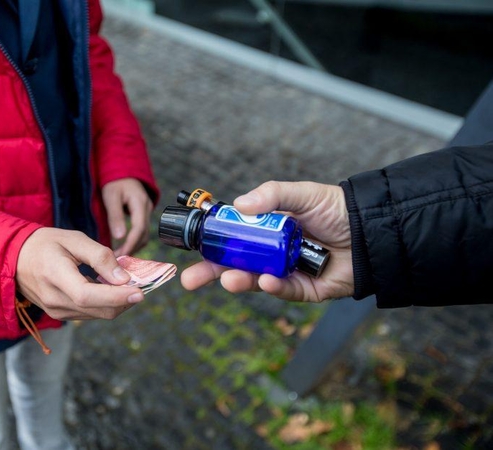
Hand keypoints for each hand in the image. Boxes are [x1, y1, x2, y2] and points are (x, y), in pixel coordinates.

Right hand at [16, 228, 143, 319]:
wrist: (16, 258)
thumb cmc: (46, 244)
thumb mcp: (74, 239)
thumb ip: (100, 257)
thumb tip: (124, 278)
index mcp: (54, 275)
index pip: (88, 295)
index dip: (116, 296)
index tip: (140, 292)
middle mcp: (54, 300)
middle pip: (98, 310)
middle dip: (124, 300)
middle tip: (140, 283)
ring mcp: (56, 311)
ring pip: (97, 315)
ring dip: (117, 302)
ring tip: (125, 283)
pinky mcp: (60, 315)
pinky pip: (90, 314)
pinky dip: (105, 304)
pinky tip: (109, 288)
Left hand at [102, 178, 153, 255]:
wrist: (123, 171)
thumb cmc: (115, 182)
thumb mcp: (111, 197)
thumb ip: (115, 216)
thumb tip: (119, 237)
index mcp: (140, 203)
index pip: (139, 229)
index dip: (130, 244)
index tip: (120, 256)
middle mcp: (147, 209)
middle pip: (144, 235)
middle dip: (132, 249)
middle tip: (118, 261)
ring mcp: (147, 212)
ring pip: (144, 235)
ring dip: (134, 247)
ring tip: (119, 257)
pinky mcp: (144, 215)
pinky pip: (141, 231)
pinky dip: (134, 241)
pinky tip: (124, 247)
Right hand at [180, 181, 354, 302]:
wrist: (373, 231)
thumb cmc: (337, 209)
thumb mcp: (301, 194)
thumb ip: (271, 196)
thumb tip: (238, 205)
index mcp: (266, 229)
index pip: (232, 238)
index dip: (212, 243)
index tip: (193, 246)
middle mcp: (272, 252)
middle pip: (235, 264)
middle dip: (211, 272)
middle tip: (189, 279)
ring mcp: (286, 271)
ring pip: (254, 280)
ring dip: (238, 281)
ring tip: (228, 280)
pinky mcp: (304, 289)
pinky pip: (283, 291)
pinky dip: (273, 287)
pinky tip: (268, 281)